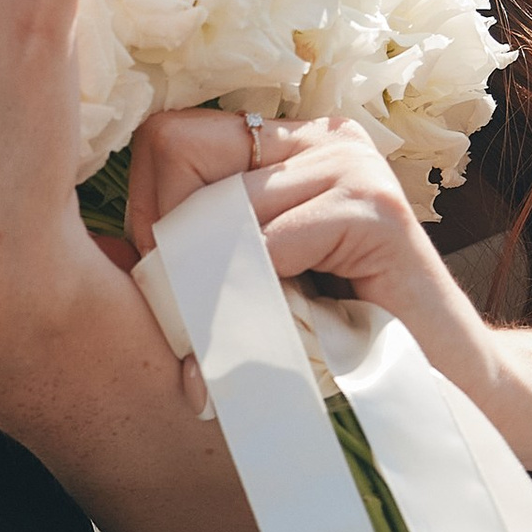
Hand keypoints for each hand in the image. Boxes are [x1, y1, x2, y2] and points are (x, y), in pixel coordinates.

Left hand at [123, 111, 498, 399]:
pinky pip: (271, 240)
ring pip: (221, 206)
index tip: (184, 280)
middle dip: (177, 247)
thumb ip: (186, 254)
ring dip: (222, 284)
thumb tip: (95, 250)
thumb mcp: (246, 287)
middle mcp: (316, 138)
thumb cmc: (329, 346)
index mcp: (280, 146)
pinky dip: (266, 296)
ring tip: (263, 324)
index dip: (154, 214)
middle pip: (177, 155)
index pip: (165, 136)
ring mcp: (350, 163)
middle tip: (217, 312)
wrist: (435, 394)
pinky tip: (300, 325)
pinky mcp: (376, 208)